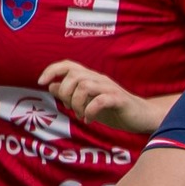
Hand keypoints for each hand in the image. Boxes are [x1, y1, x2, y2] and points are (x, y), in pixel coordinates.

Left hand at [38, 61, 163, 134]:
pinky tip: (89, 120)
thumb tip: (51, 85)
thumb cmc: (115, 110)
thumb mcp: (87, 103)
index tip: (41, 82)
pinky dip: (90, 111)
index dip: (52, 70)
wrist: (143, 118)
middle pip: (74, 75)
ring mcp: (110, 89)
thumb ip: (69, 94)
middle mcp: (100, 79)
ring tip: (81, 115)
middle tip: (70, 108)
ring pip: (85, 86)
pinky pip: (100, 100)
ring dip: (77, 103)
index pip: (68, 65)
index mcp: (91, 78)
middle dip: (65, 93)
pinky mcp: (119, 100)